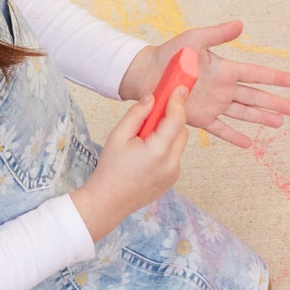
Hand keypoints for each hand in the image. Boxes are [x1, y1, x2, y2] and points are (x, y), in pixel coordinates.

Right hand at [71, 89, 190, 243]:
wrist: (109, 201)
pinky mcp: (172, 179)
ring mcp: (174, 173)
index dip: (177, 101)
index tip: (179, 88)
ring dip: (167, 135)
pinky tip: (146, 156)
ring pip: (179, 143)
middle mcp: (171, 163)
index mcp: (157, 150)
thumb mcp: (118, 136)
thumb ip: (137, 114)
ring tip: (143, 141)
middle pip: (181, 130)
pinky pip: (174, 156)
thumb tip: (151, 98)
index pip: (175, 119)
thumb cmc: (110, 169)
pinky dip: (165, 149)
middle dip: (169, 120)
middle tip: (151, 116)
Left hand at [119, 22, 289, 149]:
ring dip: (262, 119)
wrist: (146, 75)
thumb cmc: (169, 54)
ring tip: (279, 124)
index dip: (272, 77)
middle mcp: (223, 88)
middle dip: (275, 102)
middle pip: (255, 97)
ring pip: (244, 113)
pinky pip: (221, 129)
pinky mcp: (201, 118)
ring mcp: (214, 104)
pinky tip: (249, 143)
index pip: (254, 74)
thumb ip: (218, 34)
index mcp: (224, 69)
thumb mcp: (194, 39)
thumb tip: (241, 24)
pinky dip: (234, 136)